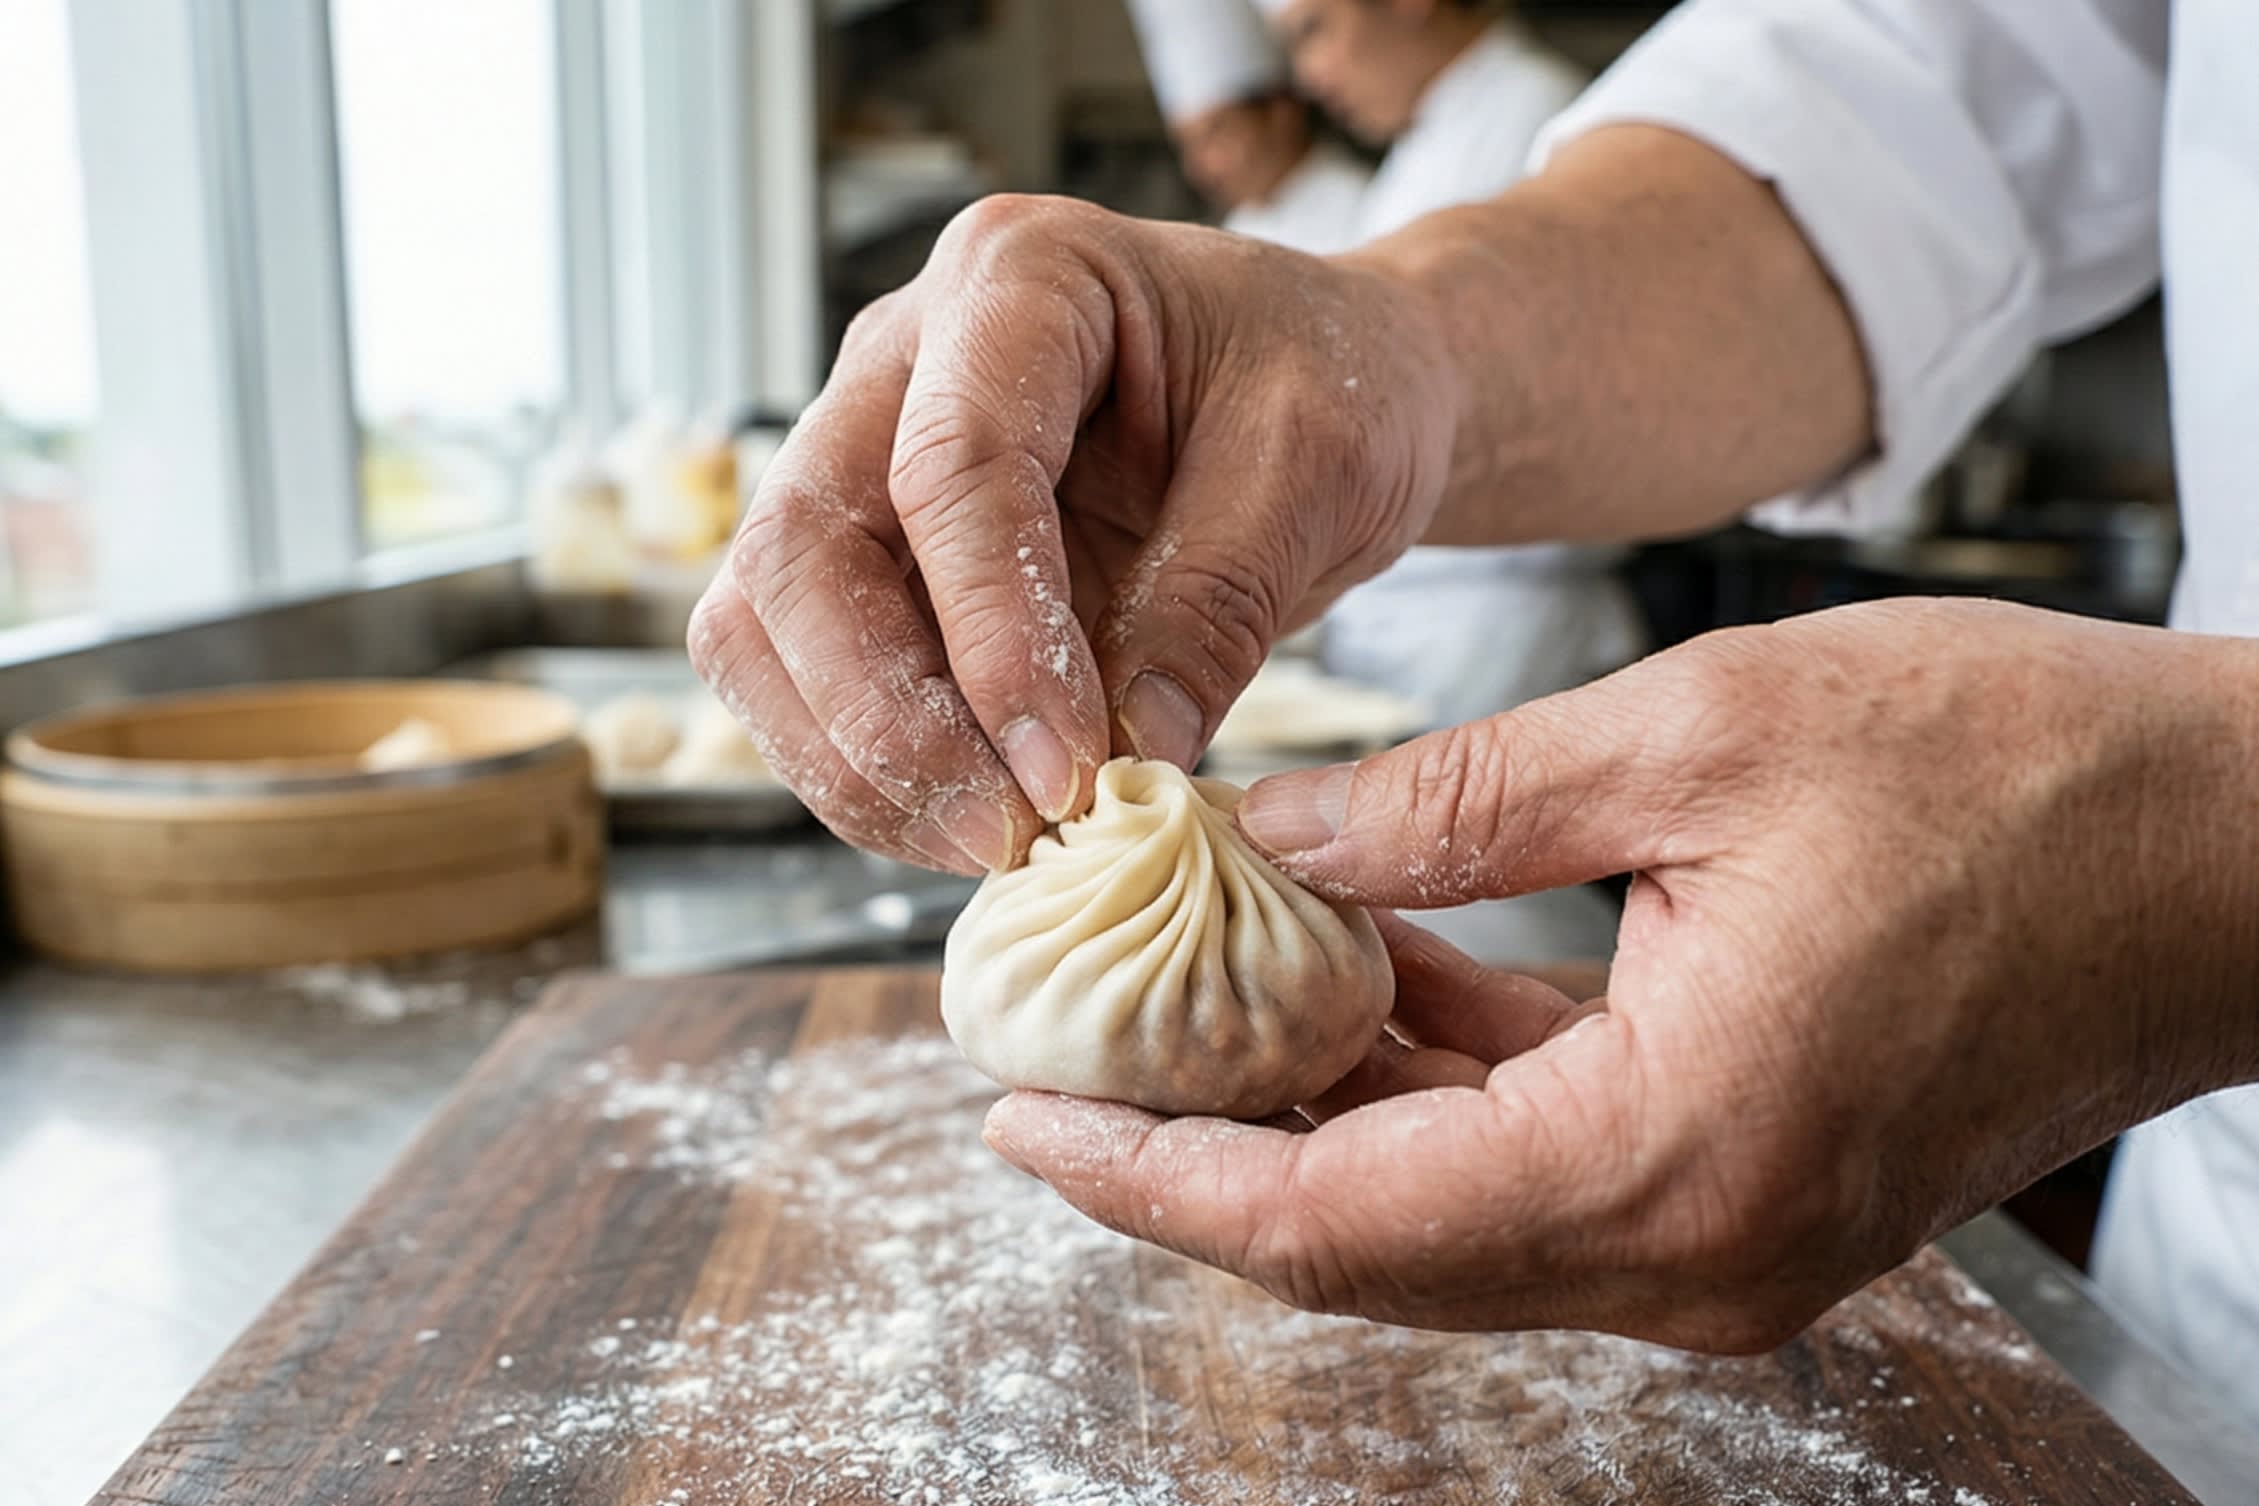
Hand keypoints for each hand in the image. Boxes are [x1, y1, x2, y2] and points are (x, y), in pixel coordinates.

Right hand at [690, 195, 1459, 872]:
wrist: (1338, 387)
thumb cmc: (1335, 386)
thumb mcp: (1317, 469)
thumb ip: (1219, 603)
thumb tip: (1135, 756)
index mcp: (1022, 278)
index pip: (949, 467)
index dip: (992, 636)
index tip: (1071, 767)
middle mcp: (905, 357)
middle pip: (801, 548)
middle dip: (887, 717)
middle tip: (1012, 828)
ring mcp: (867, 454)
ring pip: (765, 624)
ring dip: (859, 760)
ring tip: (997, 843)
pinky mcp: (876, 555)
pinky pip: (807, 677)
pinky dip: (875, 772)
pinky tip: (978, 825)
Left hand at [985, 599, 2258, 1347]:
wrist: (2228, 841)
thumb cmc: (2011, 770)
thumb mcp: (1687, 736)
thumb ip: (1445, 807)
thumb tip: (1258, 841)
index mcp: (1672, 1155)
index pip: (1334, 1216)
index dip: (1154, 1177)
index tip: (1022, 1119)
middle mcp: (1694, 1248)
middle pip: (1367, 1242)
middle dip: (1199, 1153)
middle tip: (1062, 1060)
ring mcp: (1727, 1239)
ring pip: (1442, 1211)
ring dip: (1308, 1114)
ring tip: (1174, 1006)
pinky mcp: (1749, 1187)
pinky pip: (1534, 1165)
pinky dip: (1425, 1087)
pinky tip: (1350, 976)